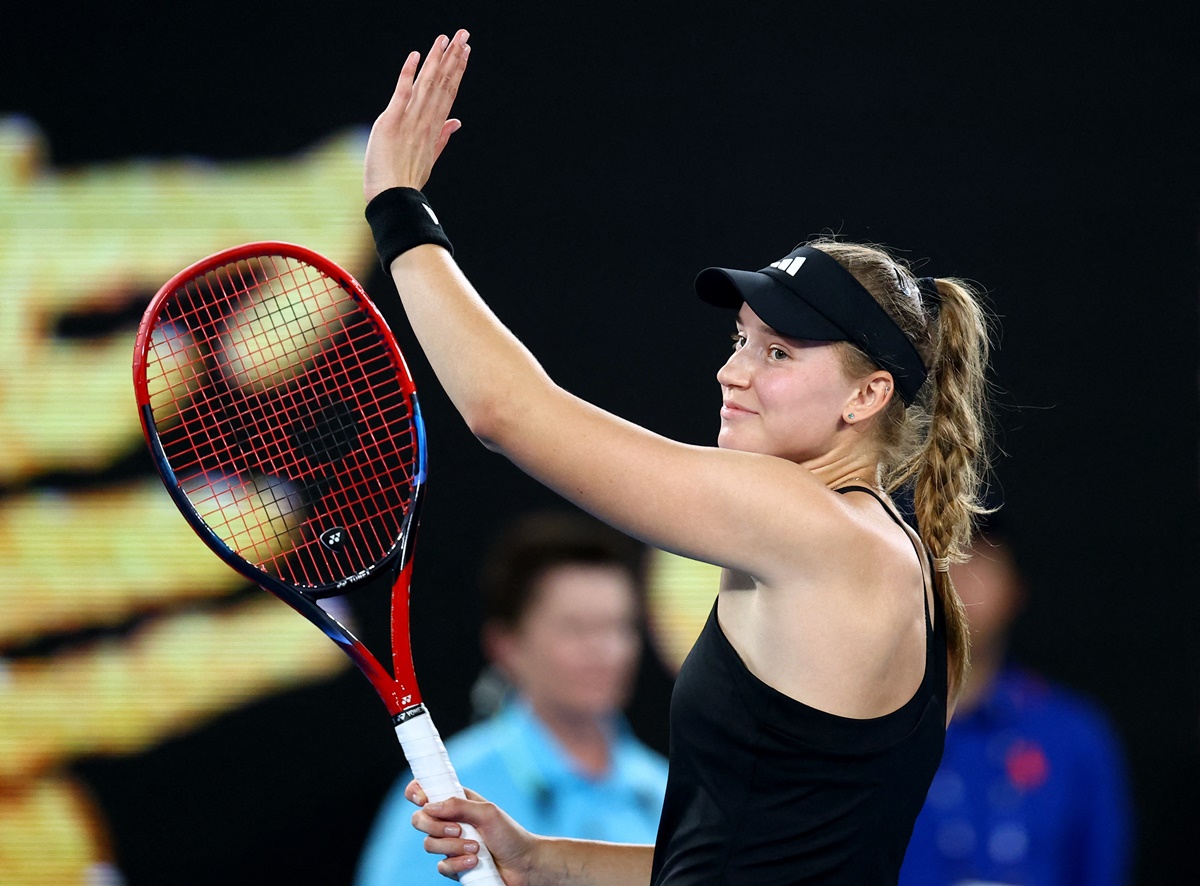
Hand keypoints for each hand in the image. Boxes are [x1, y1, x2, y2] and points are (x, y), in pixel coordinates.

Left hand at [364, 30, 470, 200]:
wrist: (392, 198)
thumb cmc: (407, 181)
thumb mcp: (429, 158)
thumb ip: (442, 137)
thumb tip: (457, 122)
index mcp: (433, 128)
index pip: (448, 92)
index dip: (457, 70)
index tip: (465, 52)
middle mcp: (425, 121)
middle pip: (442, 83)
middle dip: (453, 58)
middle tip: (463, 34)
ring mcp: (409, 120)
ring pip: (427, 84)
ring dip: (437, 59)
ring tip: (446, 39)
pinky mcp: (390, 122)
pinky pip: (401, 93)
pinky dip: (408, 74)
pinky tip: (416, 55)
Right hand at [407, 780, 534, 884]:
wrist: (524, 865)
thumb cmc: (509, 834)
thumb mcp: (487, 812)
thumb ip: (459, 805)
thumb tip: (429, 806)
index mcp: (457, 801)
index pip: (426, 791)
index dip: (417, 792)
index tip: (423, 799)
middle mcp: (450, 821)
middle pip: (419, 819)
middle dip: (434, 826)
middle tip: (458, 829)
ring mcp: (449, 845)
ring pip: (428, 844)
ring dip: (452, 847)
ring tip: (476, 848)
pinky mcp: (453, 866)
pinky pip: (441, 866)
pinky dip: (457, 864)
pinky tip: (474, 862)